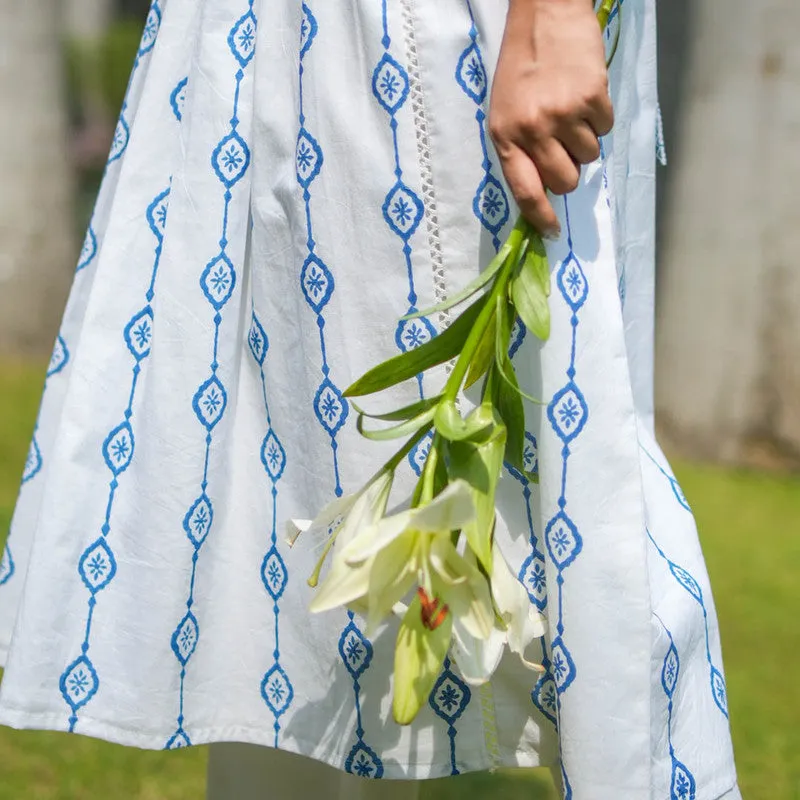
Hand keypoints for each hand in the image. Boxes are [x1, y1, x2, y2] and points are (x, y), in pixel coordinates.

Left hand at [489, 0, 613, 237]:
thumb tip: (546, 190)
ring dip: (584, 139)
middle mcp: (532, 129)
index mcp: (505, 136)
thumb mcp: (504, 112)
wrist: (545, 13)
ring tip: (569, 109)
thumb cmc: (521, 66)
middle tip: (563, 145)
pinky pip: (605, 129)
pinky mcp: (592, 97)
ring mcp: (563, 114)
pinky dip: (599, 117)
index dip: (540, 217)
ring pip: (589, 156)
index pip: (524, 191)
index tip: (552, 233)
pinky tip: (584, 94)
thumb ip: (520, 150)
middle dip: (569, 170)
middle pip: (564, 181)